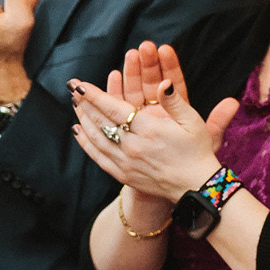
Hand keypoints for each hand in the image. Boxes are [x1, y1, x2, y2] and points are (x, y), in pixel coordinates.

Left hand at [67, 43, 241, 201]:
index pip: (114, 108)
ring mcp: (126, 162)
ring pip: (96, 138)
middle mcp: (133, 146)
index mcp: (149, 130)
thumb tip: (164, 82)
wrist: (196, 187)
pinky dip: (86, 144)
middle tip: (72, 89)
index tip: (80, 85)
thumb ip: (175, 101)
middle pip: (100, 121)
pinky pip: (98, 157)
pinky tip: (79, 132)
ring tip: (75, 106)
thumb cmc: (197, 152)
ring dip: (83, 120)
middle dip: (84, 103)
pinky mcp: (124, 175)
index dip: (94, 95)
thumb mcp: (192, 122)